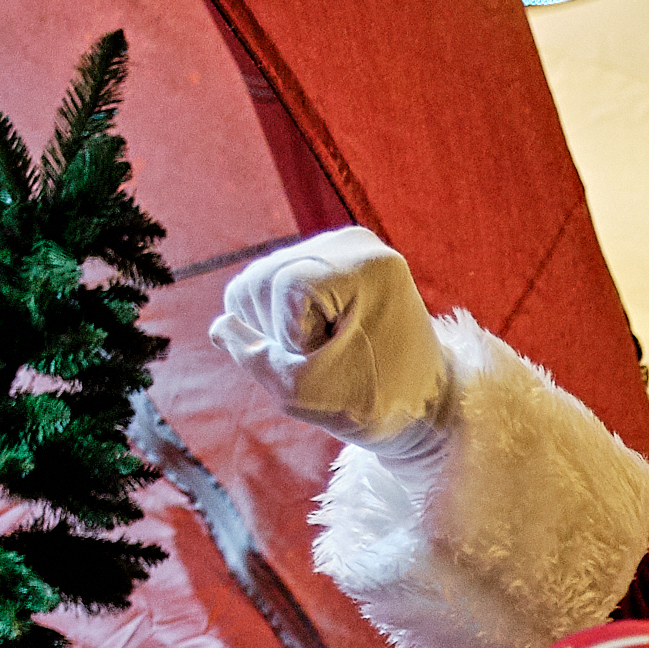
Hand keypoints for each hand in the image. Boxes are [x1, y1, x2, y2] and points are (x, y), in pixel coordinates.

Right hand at [209, 227, 447, 453]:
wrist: (427, 405)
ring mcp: (342, 248)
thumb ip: (255, 360)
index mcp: (367, 263)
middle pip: (262, 279)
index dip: (293, 337)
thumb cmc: (380, 404)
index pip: (283, 287)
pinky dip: (285, 323)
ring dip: (279, 330)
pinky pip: (272, 287)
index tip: (335, 362)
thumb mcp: (309, 395)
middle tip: (331, 361)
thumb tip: (221, 327)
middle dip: (280, 333)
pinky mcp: (330, 264)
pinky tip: (320, 341)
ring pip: (259, 282)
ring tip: (329, 353)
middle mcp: (355, 242)